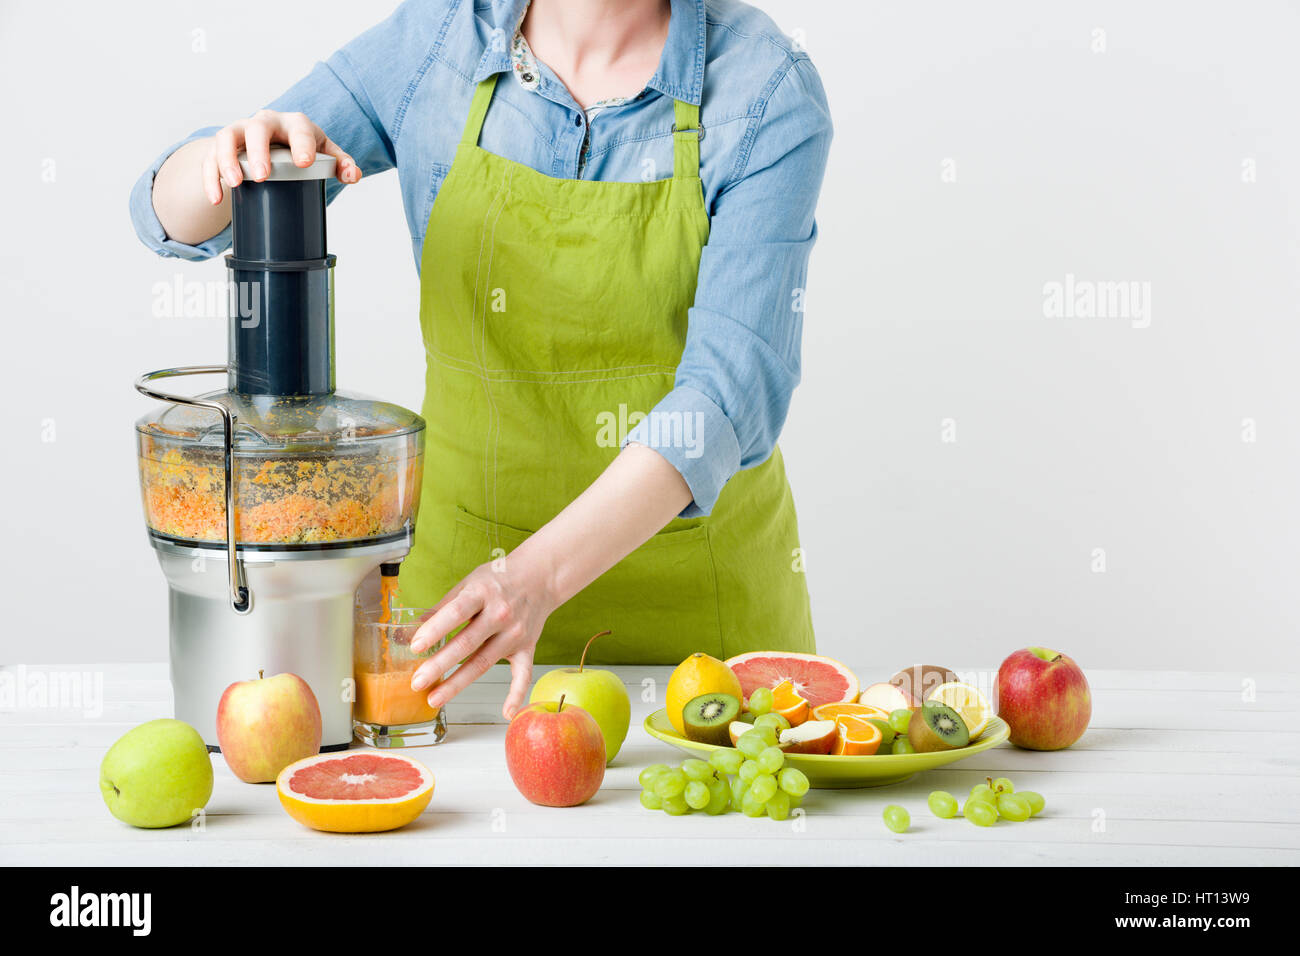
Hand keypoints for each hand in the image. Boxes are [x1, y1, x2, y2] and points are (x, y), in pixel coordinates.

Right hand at [203, 109, 360, 203]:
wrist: (272, 143)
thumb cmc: (301, 147)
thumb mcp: (324, 153)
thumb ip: (341, 164)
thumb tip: (352, 175)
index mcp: (294, 124)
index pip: (299, 129)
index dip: (301, 144)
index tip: (304, 163)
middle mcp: (265, 123)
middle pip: (257, 129)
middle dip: (259, 151)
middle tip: (263, 176)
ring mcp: (241, 132)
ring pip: (227, 138)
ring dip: (228, 160)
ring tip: (234, 184)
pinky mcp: (222, 146)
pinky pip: (210, 157)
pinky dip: (210, 177)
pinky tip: (216, 198)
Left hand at [408, 555, 557, 719]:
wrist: (539, 576)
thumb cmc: (499, 579)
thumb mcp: (469, 584)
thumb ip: (442, 608)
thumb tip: (411, 631)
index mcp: (483, 593)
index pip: (456, 613)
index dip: (435, 630)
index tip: (415, 646)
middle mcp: (501, 614)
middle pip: (467, 643)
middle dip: (439, 665)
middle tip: (417, 682)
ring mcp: (515, 633)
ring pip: (483, 662)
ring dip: (457, 683)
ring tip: (434, 698)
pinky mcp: (527, 647)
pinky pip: (523, 675)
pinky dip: (516, 694)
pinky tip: (505, 712)